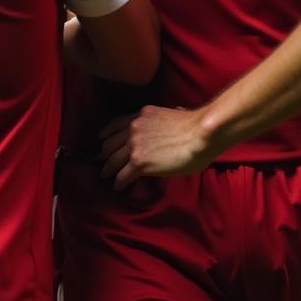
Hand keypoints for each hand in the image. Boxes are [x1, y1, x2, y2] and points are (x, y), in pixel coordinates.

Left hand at [98, 106, 216, 189]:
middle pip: (109, 143)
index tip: (101, 139)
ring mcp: (135, 145)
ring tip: (105, 176)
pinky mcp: (139, 163)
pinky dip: (118, 183)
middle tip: (100, 161)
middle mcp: (134, 127)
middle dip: (104, 153)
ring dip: (108, 170)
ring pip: (112, 160)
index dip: (106, 134)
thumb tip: (173, 116)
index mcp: (142, 114)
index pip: (115, 123)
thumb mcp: (172, 114)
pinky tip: (118, 187)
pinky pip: (122, 176)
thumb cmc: (194, 126)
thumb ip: (164, 119)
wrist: (200, 134)